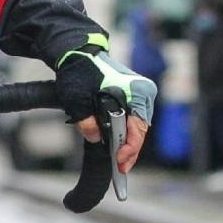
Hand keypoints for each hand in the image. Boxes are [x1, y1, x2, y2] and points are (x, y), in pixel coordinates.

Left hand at [57, 46, 154, 174]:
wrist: (78, 52)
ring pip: (137, 125)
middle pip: (140, 129)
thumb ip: (87, 121)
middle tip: (121, 169)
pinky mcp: (133, 95)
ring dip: (128, 142)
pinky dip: (126, 132)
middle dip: (130, 150)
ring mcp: (140, 94)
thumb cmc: (79, 72)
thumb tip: (96, 138)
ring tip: (120, 161)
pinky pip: (132, 119)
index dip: (129, 148)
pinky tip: (118, 145)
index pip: (138, 128)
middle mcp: (144, 92)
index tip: (120, 162)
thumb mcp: (78, 99)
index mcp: (138, 92)